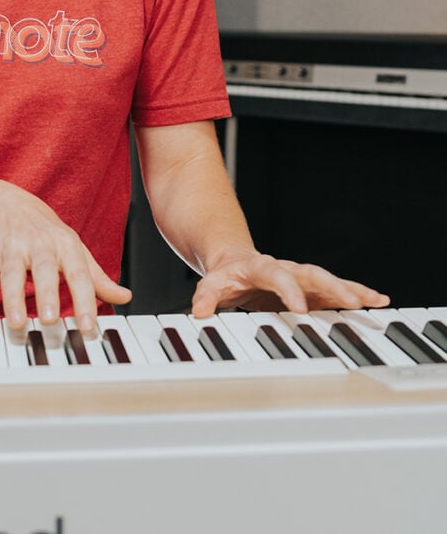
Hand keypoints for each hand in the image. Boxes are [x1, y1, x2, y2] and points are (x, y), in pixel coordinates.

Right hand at [0, 183, 130, 332]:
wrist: (9, 202)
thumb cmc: (47, 233)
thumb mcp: (75, 250)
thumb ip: (97, 277)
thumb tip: (125, 297)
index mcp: (65, 244)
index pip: (79, 273)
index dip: (86, 300)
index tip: (89, 327)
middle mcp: (39, 243)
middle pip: (43, 268)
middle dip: (46, 293)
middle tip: (49, 320)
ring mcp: (11, 246)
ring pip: (10, 272)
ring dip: (12, 297)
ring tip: (15, 323)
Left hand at [191, 251, 389, 317]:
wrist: (235, 262)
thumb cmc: (227, 274)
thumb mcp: (212, 283)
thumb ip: (206, 295)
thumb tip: (199, 312)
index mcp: (261, 267)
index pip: (277, 274)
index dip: (288, 290)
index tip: (300, 308)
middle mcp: (286, 269)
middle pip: (312, 274)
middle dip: (333, 287)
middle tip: (353, 301)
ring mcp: (300, 278)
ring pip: (329, 281)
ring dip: (352, 290)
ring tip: (376, 301)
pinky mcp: (309, 289)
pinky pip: (334, 291)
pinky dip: (354, 296)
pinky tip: (376, 302)